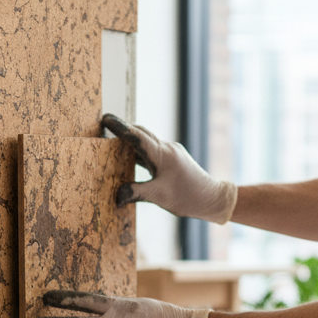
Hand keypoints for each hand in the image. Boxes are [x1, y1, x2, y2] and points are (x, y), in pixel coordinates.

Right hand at [102, 113, 236, 223]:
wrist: (212, 199)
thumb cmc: (188, 197)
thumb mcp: (159, 197)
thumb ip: (135, 193)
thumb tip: (116, 196)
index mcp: (163, 154)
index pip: (136, 136)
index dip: (119, 127)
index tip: (105, 119)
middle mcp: (167, 149)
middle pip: (141, 133)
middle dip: (123, 129)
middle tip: (105, 125)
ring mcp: (171, 152)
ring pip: (147, 141)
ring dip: (131, 139)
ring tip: (112, 141)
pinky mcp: (173, 159)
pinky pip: (152, 150)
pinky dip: (139, 151)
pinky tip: (130, 157)